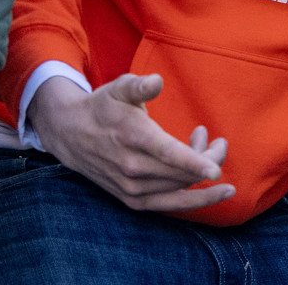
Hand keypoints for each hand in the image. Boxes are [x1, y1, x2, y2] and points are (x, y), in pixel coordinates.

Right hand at [27, 74, 231, 212]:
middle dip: (211, 158)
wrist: (70, 134)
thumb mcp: (119, 88)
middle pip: (183, 173)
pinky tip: (211, 188)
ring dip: (202, 172)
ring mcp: (131, 188)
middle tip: (216, 139)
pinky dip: (193, 199)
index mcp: (133, 137)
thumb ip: (139, 86)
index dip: (194, 163)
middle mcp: (132, 167)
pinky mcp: (131, 200)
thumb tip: (156, 82)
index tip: (217, 171)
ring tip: (205, 145)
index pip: (168, 154)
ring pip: (179, 188)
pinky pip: (168, 206)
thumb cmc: (103, 107)